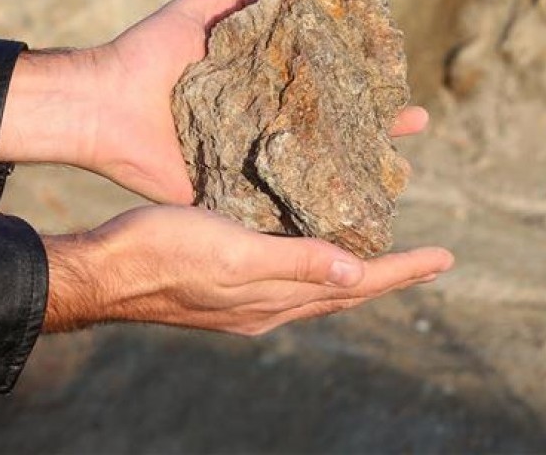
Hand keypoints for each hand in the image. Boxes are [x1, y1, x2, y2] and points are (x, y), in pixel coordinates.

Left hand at [0, 0, 430, 202]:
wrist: (105, 105)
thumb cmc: (148, 55)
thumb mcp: (196, 13)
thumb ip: (237, 2)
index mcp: (259, 90)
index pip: (322, 88)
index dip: (359, 86)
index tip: (396, 80)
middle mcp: (262, 128)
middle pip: (330, 131)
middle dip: (374, 129)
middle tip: (415, 124)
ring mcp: (251, 164)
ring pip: (315, 170)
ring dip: (356, 171)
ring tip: (399, 169)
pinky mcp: (232, 196)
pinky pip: (278, 205)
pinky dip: (312, 210)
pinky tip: (352, 213)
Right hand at [41, 205, 453, 334]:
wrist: (100, 269)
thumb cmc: (162, 254)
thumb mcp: (234, 255)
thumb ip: (294, 264)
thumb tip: (357, 275)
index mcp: (276, 301)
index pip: (357, 286)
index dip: (402, 271)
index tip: (445, 258)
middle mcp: (269, 305)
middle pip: (346, 291)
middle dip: (390, 274)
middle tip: (429, 260)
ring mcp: (247, 297)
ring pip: (318, 284)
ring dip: (356, 269)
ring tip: (383, 252)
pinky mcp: (226, 280)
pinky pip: (289, 273)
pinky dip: (316, 259)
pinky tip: (312, 241)